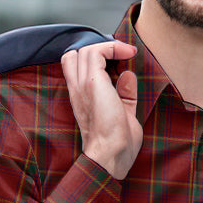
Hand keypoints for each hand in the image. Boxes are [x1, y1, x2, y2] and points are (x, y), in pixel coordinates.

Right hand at [61, 40, 139, 179]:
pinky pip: (96, 52)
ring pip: (85, 50)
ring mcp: (82, 85)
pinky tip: (127, 54)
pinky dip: (112, 48)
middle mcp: (77, 89)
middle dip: (98, 50)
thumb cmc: (117, 144)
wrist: (111, 155)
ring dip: (108, 47)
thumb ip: (124, 94)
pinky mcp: (92, 83)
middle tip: (121, 56)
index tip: (119, 61)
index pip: (74, 67)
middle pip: (75, 55)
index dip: (94, 59)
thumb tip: (127, 75)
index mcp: (81, 98)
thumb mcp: (124, 113)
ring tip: (127, 53)